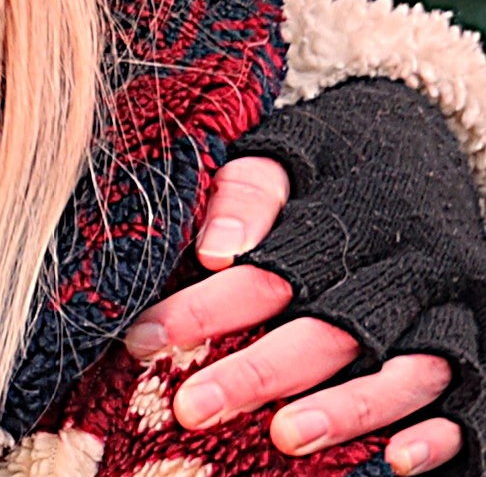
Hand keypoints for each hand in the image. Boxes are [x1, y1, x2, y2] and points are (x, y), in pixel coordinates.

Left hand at [124, 156, 460, 473]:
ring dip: (344, 410)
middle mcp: (407, 273)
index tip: (145, 337)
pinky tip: (395, 460)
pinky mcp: (474, 351)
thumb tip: (215, 251)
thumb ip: (247, 195)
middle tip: (191, 407)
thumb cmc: (335, 165)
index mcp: (354, 219)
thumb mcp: (287, 155)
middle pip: (331, 330)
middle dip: (259, 372)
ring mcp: (448, 317)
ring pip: (403, 373)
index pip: (274, 271)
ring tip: (283, 437)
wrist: (429, 152)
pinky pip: (466, 403)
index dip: (209, 307)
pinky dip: (436, 435)